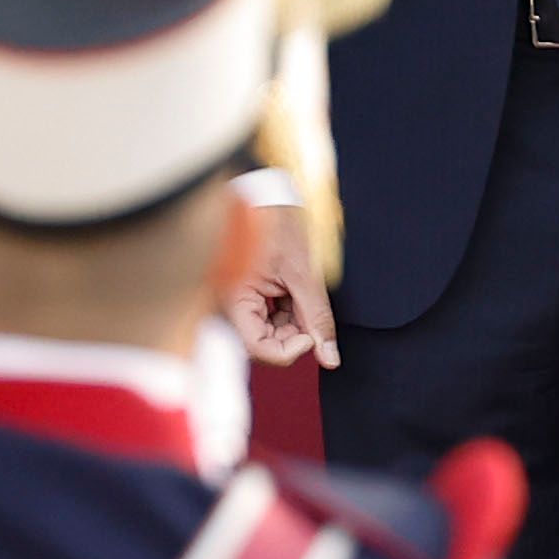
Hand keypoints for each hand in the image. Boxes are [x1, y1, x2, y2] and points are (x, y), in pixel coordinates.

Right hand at [225, 230, 337, 369]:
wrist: (266, 200)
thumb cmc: (278, 227)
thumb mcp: (305, 274)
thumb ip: (317, 318)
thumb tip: (329, 358)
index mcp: (234, 300)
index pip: (258, 349)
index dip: (289, 350)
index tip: (310, 335)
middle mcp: (229, 307)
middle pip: (264, 345)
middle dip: (293, 335)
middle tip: (309, 309)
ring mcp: (237, 305)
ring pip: (269, 335)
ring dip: (292, 324)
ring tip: (299, 293)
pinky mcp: (245, 300)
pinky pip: (267, 321)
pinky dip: (287, 314)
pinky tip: (291, 293)